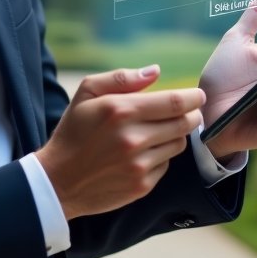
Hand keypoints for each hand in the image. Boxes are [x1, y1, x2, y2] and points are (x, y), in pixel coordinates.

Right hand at [35, 67, 203, 219]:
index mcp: (121, 111)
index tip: (198, 95)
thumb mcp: (87, 92)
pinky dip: (161, 156)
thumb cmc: (73, 131)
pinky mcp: (141, 186)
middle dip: (191, 114)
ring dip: (176, 135)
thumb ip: (122, 78)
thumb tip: (156, 71)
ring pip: (178, 144)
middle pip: (183, 124)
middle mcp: (133, 138)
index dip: (193, 97)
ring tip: (159, 130)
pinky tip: (143, 152)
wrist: (59, 181)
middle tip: (188, 111)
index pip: (174, 102)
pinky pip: (165, 165)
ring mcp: (138, 165)